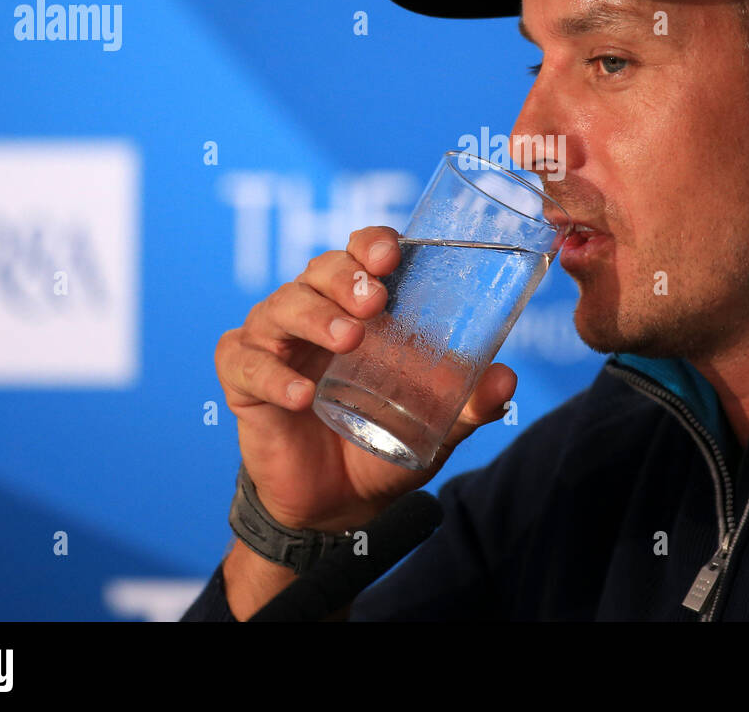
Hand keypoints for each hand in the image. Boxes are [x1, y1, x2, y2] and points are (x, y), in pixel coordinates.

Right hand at [215, 226, 516, 531]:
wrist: (337, 505)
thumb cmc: (383, 443)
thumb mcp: (436, 424)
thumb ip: (469, 404)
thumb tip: (505, 380)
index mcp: (357, 305)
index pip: (360, 252)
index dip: (372, 243)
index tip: (391, 253)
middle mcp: (312, 312)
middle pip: (319, 270)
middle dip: (347, 276)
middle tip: (375, 300)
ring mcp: (274, 343)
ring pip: (280, 307)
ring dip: (314, 317)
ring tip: (347, 338)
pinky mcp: (243, 381)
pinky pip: (245, 363)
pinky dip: (271, 374)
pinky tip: (299, 394)